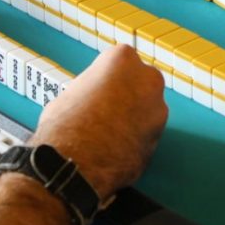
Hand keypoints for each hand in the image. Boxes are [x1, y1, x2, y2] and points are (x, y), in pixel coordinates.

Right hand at [31, 45, 167, 198]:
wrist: (73, 166)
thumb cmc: (64, 125)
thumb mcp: (71, 92)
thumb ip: (92, 87)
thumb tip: (93, 97)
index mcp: (122, 59)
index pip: (119, 62)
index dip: (106, 79)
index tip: (98, 90)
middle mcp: (147, 79)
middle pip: (139, 83)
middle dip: (127, 95)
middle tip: (105, 111)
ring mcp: (158, 109)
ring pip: (146, 110)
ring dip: (133, 119)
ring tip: (108, 135)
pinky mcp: (160, 138)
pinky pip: (147, 134)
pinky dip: (135, 140)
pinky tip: (115, 149)